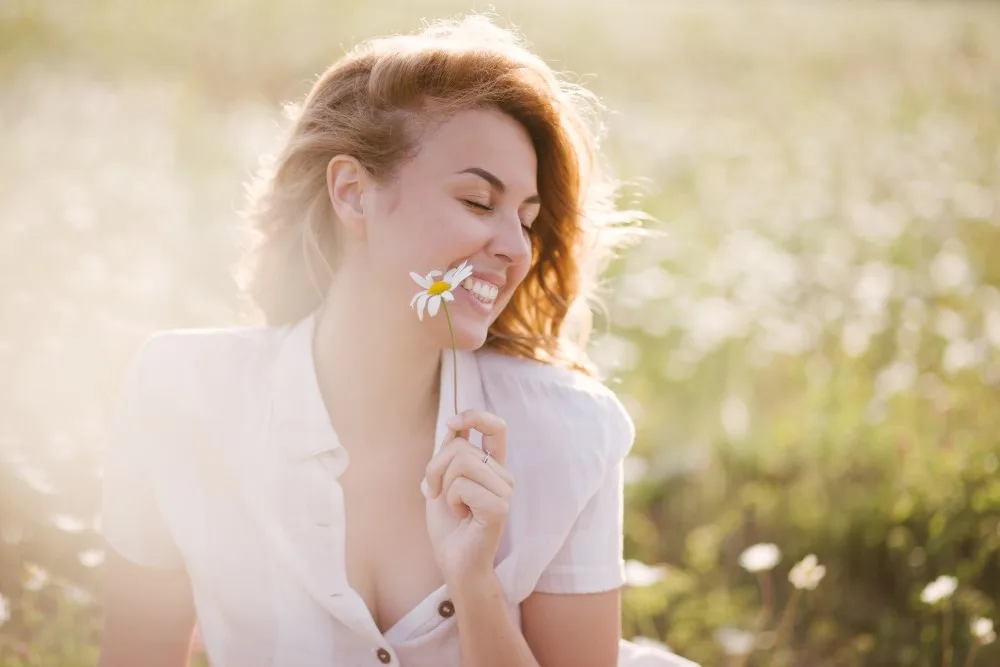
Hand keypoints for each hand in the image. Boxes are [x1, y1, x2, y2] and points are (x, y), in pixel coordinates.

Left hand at [423, 409, 513, 582]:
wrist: (454, 563)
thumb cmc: (449, 526)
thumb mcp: (442, 482)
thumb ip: (450, 455)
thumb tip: (455, 426)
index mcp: (492, 467)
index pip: (496, 428)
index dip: (476, 416)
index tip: (453, 423)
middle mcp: (503, 476)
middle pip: (461, 446)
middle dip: (435, 468)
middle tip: (436, 493)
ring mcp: (504, 491)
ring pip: (460, 463)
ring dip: (444, 487)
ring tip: (453, 507)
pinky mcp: (500, 507)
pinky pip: (462, 486)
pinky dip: (451, 501)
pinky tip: (462, 516)